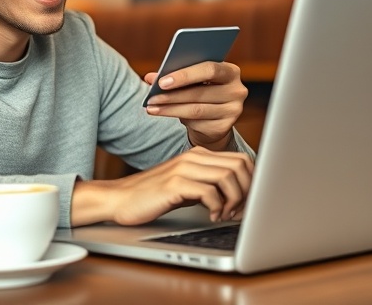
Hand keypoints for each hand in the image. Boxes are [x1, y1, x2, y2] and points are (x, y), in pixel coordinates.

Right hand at [72, 147, 253, 225]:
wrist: (120, 199)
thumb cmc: (153, 196)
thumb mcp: (187, 186)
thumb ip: (210, 184)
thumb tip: (240, 196)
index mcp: (199, 155)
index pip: (241, 159)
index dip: (251, 182)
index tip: (247, 202)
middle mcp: (194, 157)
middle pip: (240, 166)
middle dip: (247, 192)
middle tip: (239, 211)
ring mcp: (184, 168)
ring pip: (228, 176)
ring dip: (234, 200)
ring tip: (225, 215)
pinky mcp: (175, 183)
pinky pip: (209, 192)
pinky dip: (217, 208)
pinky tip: (211, 217)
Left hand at [143, 61, 247, 149]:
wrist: (214, 118)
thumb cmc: (200, 91)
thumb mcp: (191, 80)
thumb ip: (174, 75)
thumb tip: (150, 78)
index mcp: (230, 71)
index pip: (209, 69)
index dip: (185, 75)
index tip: (162, 82)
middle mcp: (237, 90)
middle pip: (200, 92)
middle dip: (172, 95)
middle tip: (151, 98)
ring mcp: (233, 111)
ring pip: (196, 110)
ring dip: (170, 109)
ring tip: (151, 108)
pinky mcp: (225, 127)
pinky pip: (197, 123)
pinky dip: (178, 118)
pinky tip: (163, 114)